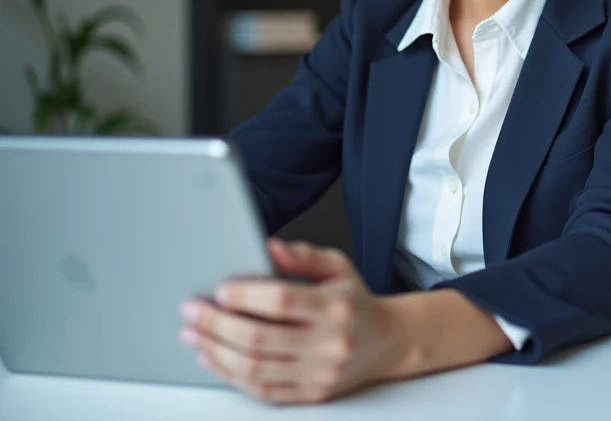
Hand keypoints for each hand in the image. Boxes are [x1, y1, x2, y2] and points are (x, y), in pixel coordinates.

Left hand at [179, 238, 402, 404]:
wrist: (388, 341)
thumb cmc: (355, 300)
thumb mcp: (338, 266)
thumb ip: (303, 256)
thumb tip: (268, 248)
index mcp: (335, 306)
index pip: (281, 300)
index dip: (245, 295)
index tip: (220, 290)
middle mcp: (328, 342)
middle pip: (259, 337)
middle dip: (216, 324)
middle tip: (192, 312)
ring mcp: (319, 372)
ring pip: (255, 368)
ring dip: (216, 351)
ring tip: (194, 335)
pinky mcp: (312, 393)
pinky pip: (262, 390)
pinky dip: (231, 375)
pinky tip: (214, 358)